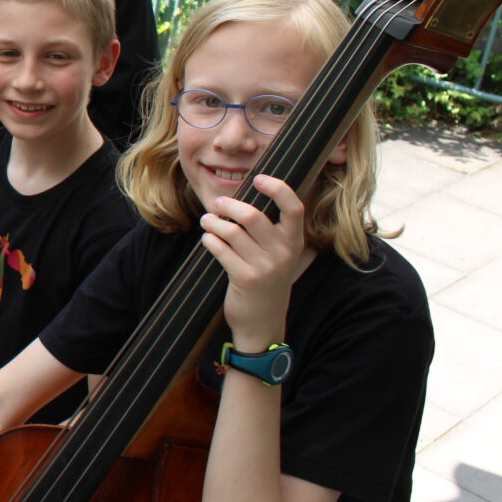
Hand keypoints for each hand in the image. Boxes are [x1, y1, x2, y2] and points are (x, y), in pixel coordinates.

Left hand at [197, 174, 302, 350]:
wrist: (263, 323)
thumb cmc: (266, 282)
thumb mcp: (278, 256)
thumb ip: (269, 232)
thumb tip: (243, 199)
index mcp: (294, 243)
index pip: (294, 208)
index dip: (278, 188)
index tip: (260, 178)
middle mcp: (283, 253)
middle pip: (253, 215)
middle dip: (229, 204)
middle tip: (217, 203)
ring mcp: (265, 267)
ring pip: (231, 230)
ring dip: (213, 222)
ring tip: (207, 221)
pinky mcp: (245, 278)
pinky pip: (220, 249)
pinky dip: (210, 240)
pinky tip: (208, 240)